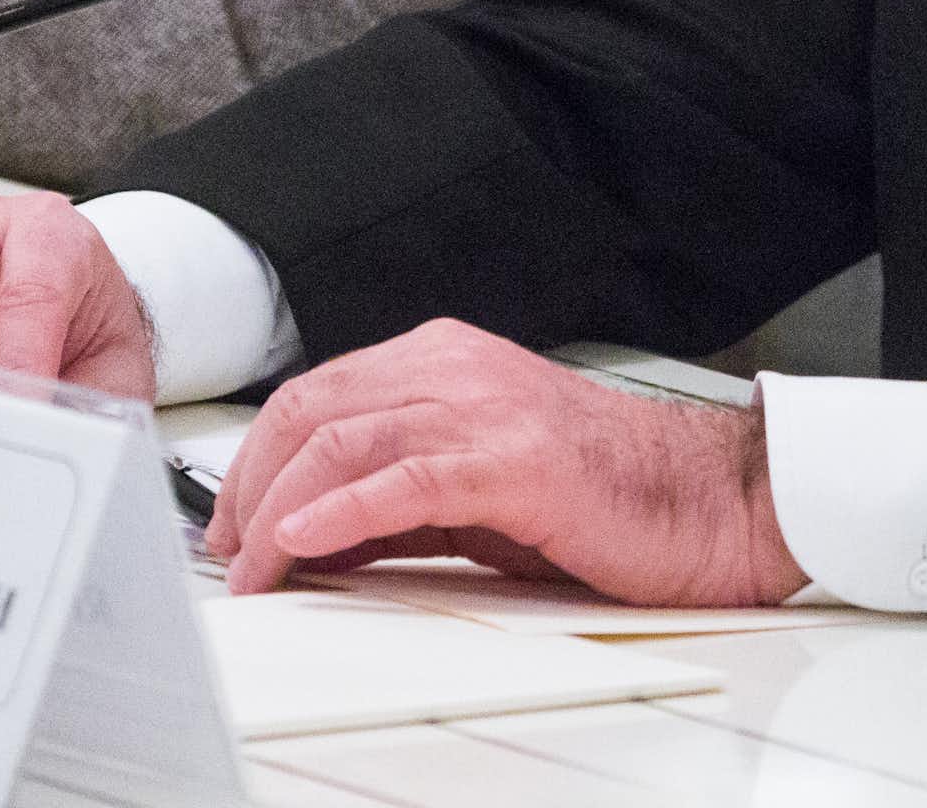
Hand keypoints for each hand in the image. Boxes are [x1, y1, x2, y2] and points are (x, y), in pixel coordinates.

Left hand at [213, 318, 807, 607]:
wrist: (702, 499)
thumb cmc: (599, 494)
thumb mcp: (474, 487)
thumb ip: (395, 495)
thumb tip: (309, 533)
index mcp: (443, 359)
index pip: (317, 393)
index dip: (256, 459)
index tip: (228, 524)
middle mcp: (454, 367)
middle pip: (313, 408)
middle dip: (250, 485)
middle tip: (224, 553)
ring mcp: (484, 407)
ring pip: (345, 438)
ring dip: (279, 509)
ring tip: (248, 567)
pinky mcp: (514, 459)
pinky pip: (408, 478)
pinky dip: (343, 509)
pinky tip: (304, 542)